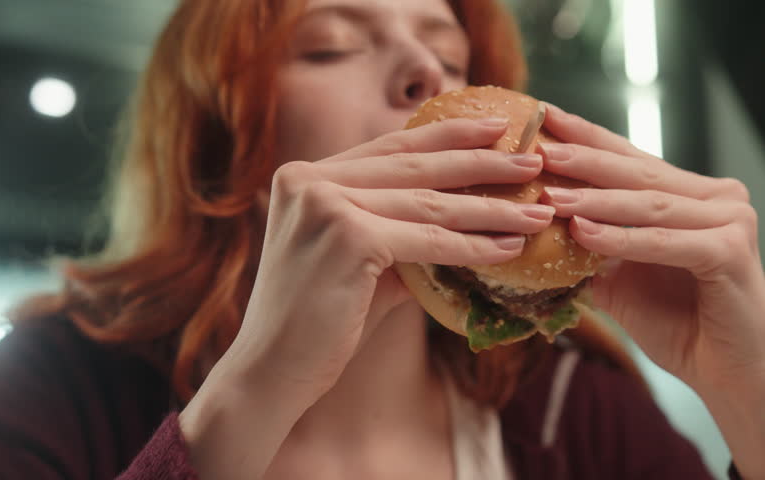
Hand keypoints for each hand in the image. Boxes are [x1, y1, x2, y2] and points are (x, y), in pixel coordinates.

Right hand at [225, 117, 553, 401]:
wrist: (272, 368)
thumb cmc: (318, 319)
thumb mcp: (358, 260)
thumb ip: (398, 231)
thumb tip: (461, 222)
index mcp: (306, 176)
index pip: (389, 147)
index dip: (446, 135)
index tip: (493, 127)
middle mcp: (310, 180)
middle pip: (413, 165)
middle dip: (480, 161)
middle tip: (532, 158)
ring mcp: (325, 204)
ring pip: (428, 203)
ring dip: (490, 208)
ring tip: (536, 209)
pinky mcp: (347, 237)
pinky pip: (427, 239)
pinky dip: (473, 245)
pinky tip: (509, 248)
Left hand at [537, 102, 764, 394]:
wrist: (723, 370)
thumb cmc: (675, 321)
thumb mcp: (620, 276)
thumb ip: (590, 245)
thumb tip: (536, 222)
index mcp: (688, 195)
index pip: (629, 159)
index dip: (586, 138)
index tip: (544, 116)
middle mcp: (715, 198)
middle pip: (636, 173)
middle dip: (583, 159)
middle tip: (539, 146)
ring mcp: (729, 220)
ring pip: (647, 204)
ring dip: (594, 199)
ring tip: (549, 194)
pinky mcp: (729, 251)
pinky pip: (664, 241)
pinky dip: (622, 238)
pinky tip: (584, 232)